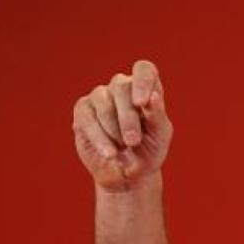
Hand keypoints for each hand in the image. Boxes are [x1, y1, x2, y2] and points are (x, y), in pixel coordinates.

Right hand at [72, 59, 171, 190]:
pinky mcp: (83, 110)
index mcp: (146, 90)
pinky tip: (110, 154)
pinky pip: (88, 118)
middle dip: (128, 118)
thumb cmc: (148, 152)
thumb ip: (158, 116)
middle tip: (133, 142)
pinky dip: (100, 138)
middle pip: (122, 87)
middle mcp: (122, 87)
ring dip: (114, 130)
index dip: (142, 81)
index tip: (142, 104)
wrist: (129, 175)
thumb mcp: (160, 137)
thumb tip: (153, 96)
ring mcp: (100, 96)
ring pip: (104, 103)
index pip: (144, 69)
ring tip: (123, 150)